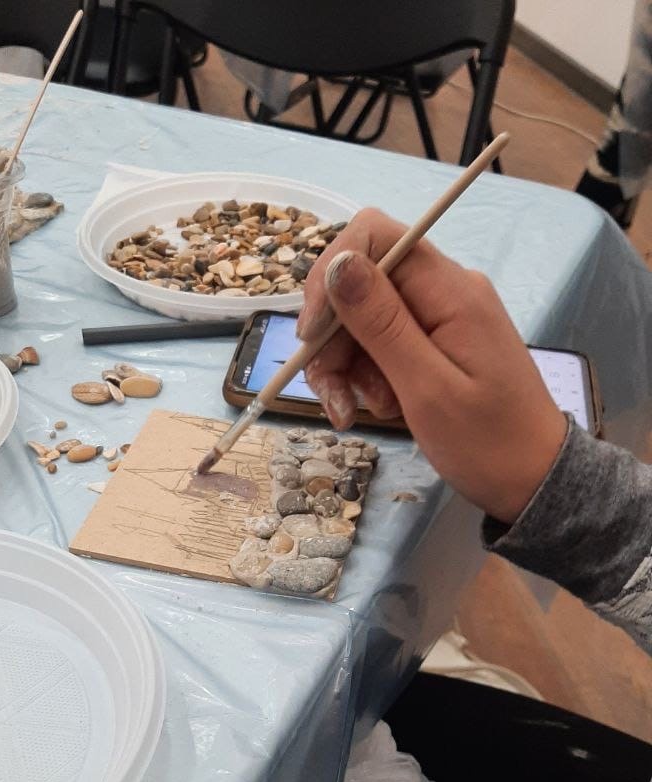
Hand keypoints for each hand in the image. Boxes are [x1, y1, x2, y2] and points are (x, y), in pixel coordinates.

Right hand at [298, 209, 566, 524]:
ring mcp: (442, 316)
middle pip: (362, 284)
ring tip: (357, 414)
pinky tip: (380, 409)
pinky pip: (385, 344)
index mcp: (450, 290)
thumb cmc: (489, 443)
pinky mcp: (437, 343)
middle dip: (334, 338)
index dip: (330, 276)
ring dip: (348, 366)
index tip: (313, 336)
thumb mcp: (428, 389)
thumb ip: (382, 324)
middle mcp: (445, 290)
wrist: (534, 480)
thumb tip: (339, 263)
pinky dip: (369, 376)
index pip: (372, 236)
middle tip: (334, 398)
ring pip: (365, 319)